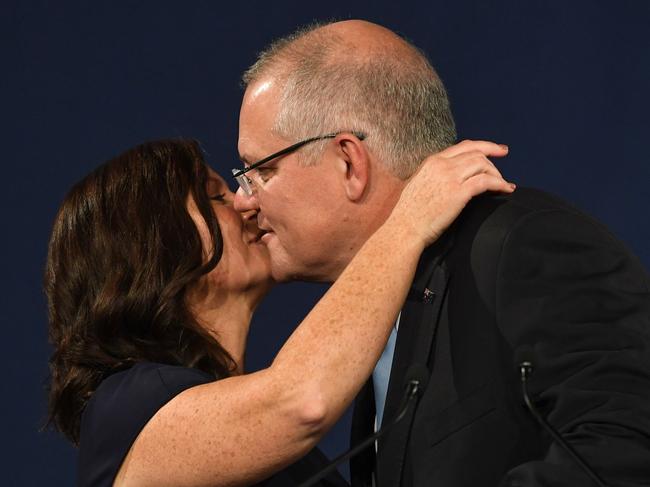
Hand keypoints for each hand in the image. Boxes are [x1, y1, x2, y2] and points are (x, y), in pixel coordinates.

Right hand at [389, 140, 513, 246]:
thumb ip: (434, 176)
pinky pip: (486, 181)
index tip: (497, 149)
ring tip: (502, 185)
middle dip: (494, 160)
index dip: (484, 146)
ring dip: (497, 174)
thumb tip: (450, 179)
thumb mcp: (418, 185)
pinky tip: (505, 189)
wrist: (404, 228)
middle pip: (477, 153)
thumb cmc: (409, 214)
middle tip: (504, 168)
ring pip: (483, 164)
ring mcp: (450, 177)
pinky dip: (499, 184)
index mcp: (432, 162)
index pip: (464, 146)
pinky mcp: (458, 192)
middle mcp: (442, 165)